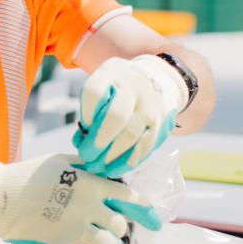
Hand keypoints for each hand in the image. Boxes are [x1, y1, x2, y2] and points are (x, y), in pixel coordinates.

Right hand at [0, 153, 161, 243]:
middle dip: (121, 230)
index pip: (130, 198)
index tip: (152, 219)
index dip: (143, 209)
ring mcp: (76, 230)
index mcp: (92, 185)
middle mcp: (89, 208)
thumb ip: (89, 170)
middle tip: (116, 231)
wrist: (0, 196)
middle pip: (120, 226)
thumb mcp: (64, 161)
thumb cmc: (31, 174)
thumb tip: (109, 175)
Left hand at [74, 55, 187, 176]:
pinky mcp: (161, 124)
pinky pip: (144, 147)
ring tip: (97, 167)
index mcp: (113, 73)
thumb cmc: (119, 88)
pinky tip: (113, 170)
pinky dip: (127, 162)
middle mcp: (134, 87)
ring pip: (131, 136)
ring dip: (111, 157)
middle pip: (116, 116)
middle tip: (86, 155)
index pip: (95, 93)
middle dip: (98, 141)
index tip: (84, 128)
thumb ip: (90, 108)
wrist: (158, 80)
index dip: (87, 114)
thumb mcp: (103, 83)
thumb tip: (81, 140)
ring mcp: (150, 106)